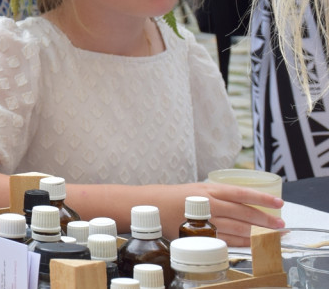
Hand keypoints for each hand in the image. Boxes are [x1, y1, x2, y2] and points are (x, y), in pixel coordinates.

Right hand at [154, 183, 283, 246]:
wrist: (150, 206)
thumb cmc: (175, 197)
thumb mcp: (198, 190)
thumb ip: (219, 196)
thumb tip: (244, 204)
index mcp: (210, 189)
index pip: (241, 193)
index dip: (262, 198)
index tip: (279, 203)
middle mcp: (209, 203)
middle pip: (243, 212)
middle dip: (265, 219)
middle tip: (281, 224)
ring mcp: (205, 220)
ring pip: (237, 227)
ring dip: (257, 232)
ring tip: (272, 234)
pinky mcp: (201, 234)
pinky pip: (226, 238)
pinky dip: (241, 241)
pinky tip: (252, 242)